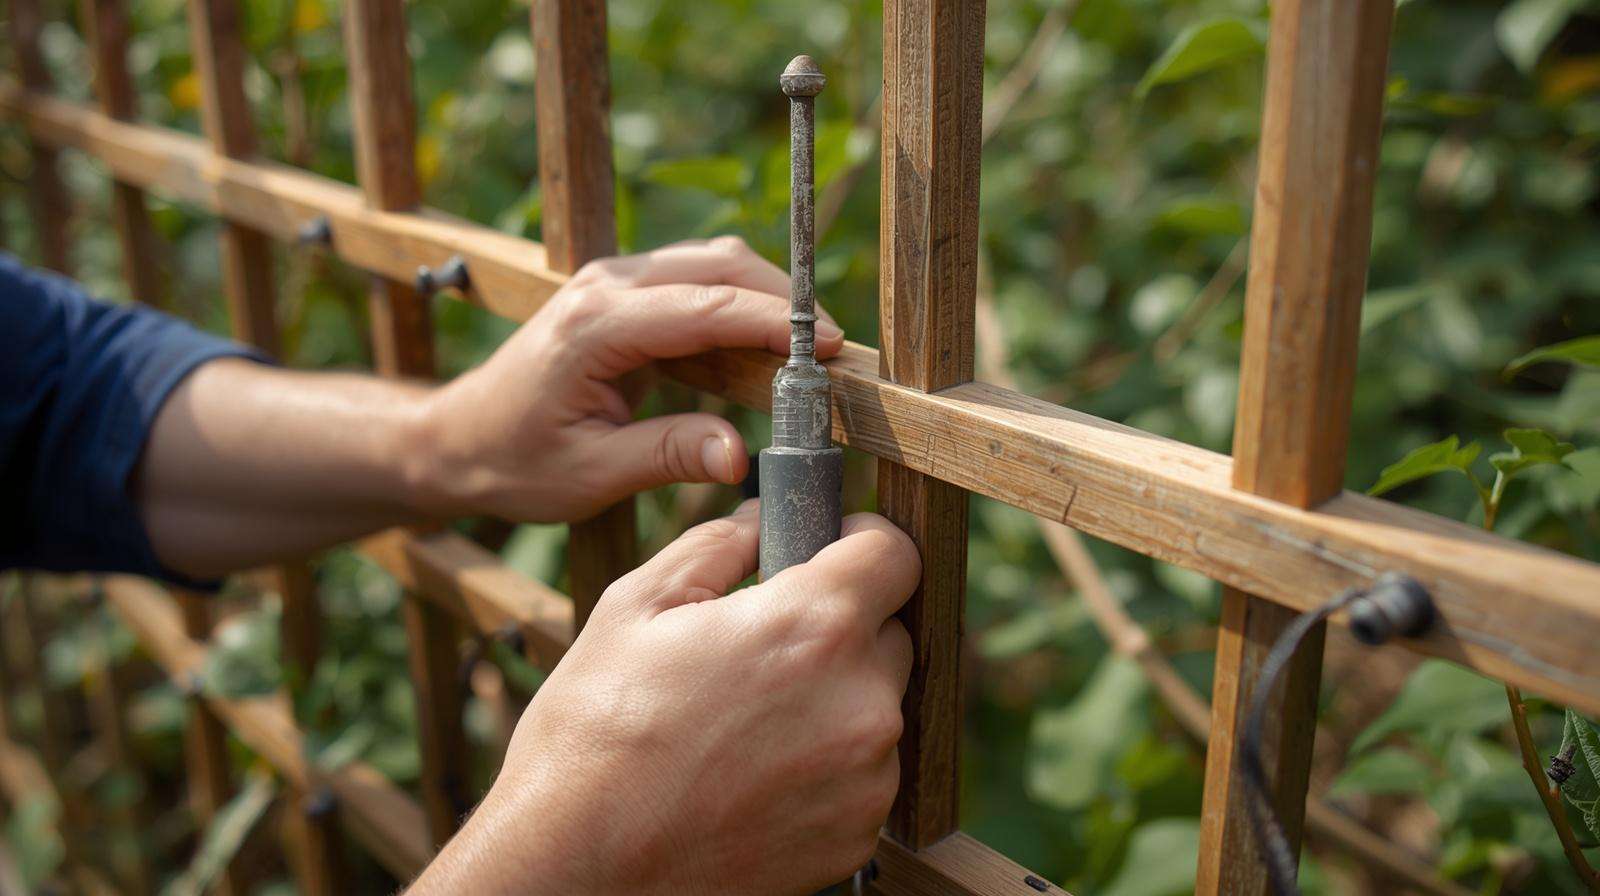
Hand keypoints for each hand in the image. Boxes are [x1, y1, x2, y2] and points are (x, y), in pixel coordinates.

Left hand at [411, 237, 842, 522]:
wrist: (455, 439)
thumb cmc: (512, 460)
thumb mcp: (589, 474)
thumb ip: (667, 457)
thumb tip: (741, 456)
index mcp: (597, 326)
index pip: (707, 309)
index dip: (776, 325)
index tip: (832, 345)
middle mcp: (607, 286)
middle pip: (720, 267)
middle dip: (786, 303)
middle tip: (837, 351)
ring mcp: (614, 282)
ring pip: (713, 267)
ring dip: (766, 302)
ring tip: (813, 354)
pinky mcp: (623, 295)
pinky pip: (696, 285)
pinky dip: (739, 309)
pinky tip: (768, 354)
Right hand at [411, 504, 918, 895]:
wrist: (578, 868)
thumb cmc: (594, 734)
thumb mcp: (635, 608)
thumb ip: (716, 547)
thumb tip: (759, 523)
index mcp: (812, 627)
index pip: (895, 553)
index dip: (859, 542)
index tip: (827, 552)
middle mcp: (860, 702)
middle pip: (891, 632)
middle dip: (841, 627)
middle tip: (765, 646)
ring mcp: (866, 777)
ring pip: (877, 706)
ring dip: (834, 699)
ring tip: (747, 722)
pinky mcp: (857, 835)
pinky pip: (862, 774)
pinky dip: (825, 764)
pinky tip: (755, 772)